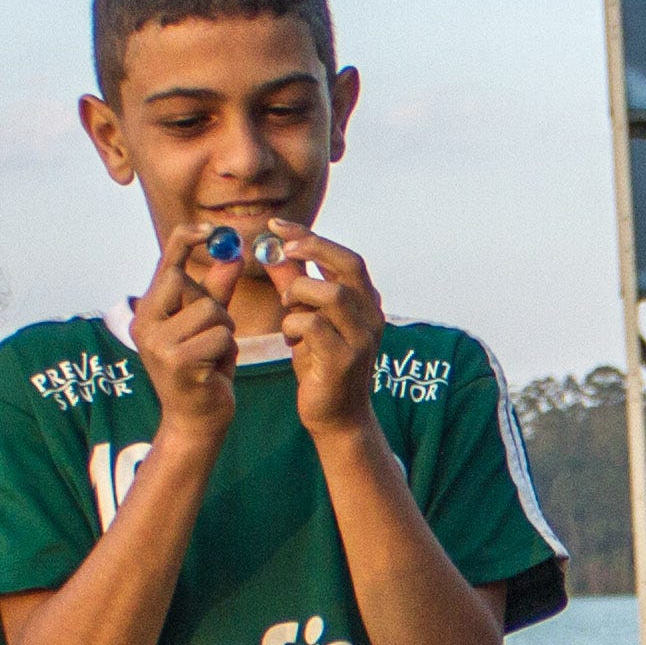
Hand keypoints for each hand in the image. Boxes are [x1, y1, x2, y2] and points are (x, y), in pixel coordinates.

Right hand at [130, 217, 243, 437]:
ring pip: (209, 310)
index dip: (186, 239)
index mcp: (148, 311)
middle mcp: (144, 323)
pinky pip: (219, 336)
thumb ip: (217, 291)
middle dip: (212, 303)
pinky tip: (214, 370)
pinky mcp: (177, 361)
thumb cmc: (204, 370)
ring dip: (223, 331)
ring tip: (213, 355)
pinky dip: (225, 351)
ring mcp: (157, 343)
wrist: (197, 421)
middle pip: (185, 283)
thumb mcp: (210, 326)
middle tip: (214, 331)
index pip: (165, 263)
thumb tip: (230, 255)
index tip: (210, 228)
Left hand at [269, 226, 387, 434]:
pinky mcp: (345, 360)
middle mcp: (372, 317)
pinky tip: (292, 341)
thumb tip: (273, 251)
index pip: (346, 257)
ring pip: (330, 294)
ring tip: (288, 312)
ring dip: (299, 296)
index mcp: (367, 303)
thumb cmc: (321, 366)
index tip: (278, 226)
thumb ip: (293, 286)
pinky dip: (293, 326)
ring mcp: (362, 339)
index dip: (312, 237)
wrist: (336, 418)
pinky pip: (313, 326)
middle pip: (347, 266)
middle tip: (281, 250)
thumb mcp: (306, 319)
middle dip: (311, 250)